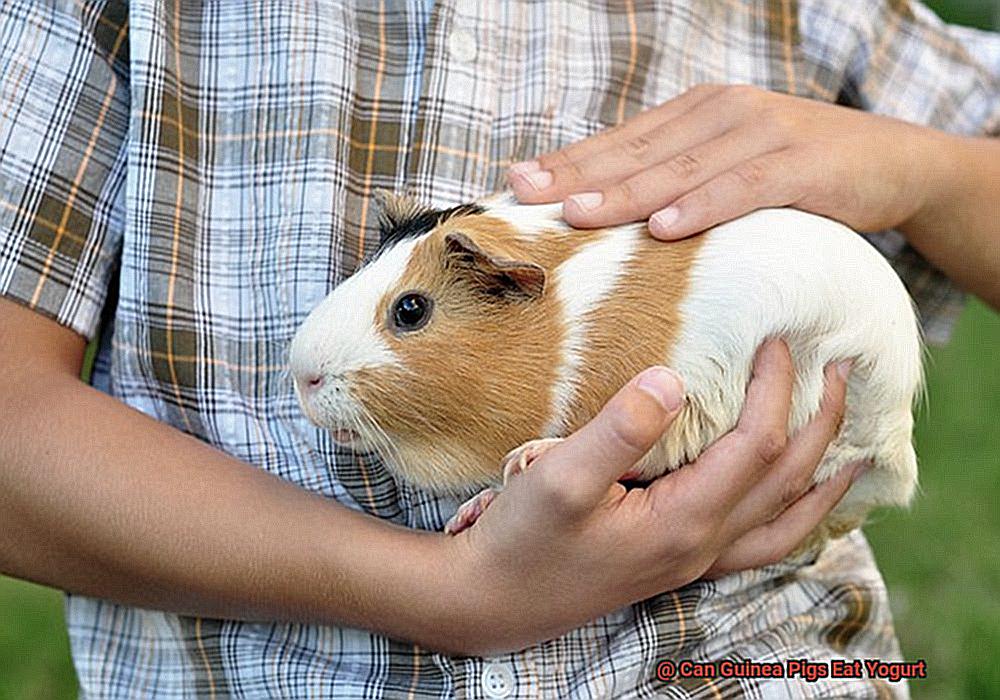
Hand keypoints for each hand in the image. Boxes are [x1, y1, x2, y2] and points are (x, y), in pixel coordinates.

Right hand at [437, 339, 863, 654]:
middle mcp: (704, 545)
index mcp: (683, 521)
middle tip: (844, 368)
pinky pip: (764, 543)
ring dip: (824, 474)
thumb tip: (674, 380)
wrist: (495, 599)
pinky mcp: (679, 561)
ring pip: (788, 519)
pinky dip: (798, 517)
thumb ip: (619, 430)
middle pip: (787, 479)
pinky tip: (799, 500)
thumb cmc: (522, 539)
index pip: (755, 445)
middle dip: (822, 420)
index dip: (775, 388)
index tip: (778, 339)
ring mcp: (696, 559)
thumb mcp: (559, 479)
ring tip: (854, 442)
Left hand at [508, 84, 947, 238]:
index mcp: (697, 113)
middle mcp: (721, 114)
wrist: (894, 163)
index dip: (568, 162)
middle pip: (637, 152)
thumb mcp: (729, 166)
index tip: (517, 182)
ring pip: (680, 169)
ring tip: (577, 215)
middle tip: (526, 194)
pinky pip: (743, 187)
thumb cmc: (797, 174)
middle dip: (576, 175)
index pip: (620, 142)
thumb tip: (608, 213)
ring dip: (625, 194)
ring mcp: (761, 134)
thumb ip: (677, 178)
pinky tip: (666, 228)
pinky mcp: (799, 165)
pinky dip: (703, 207)